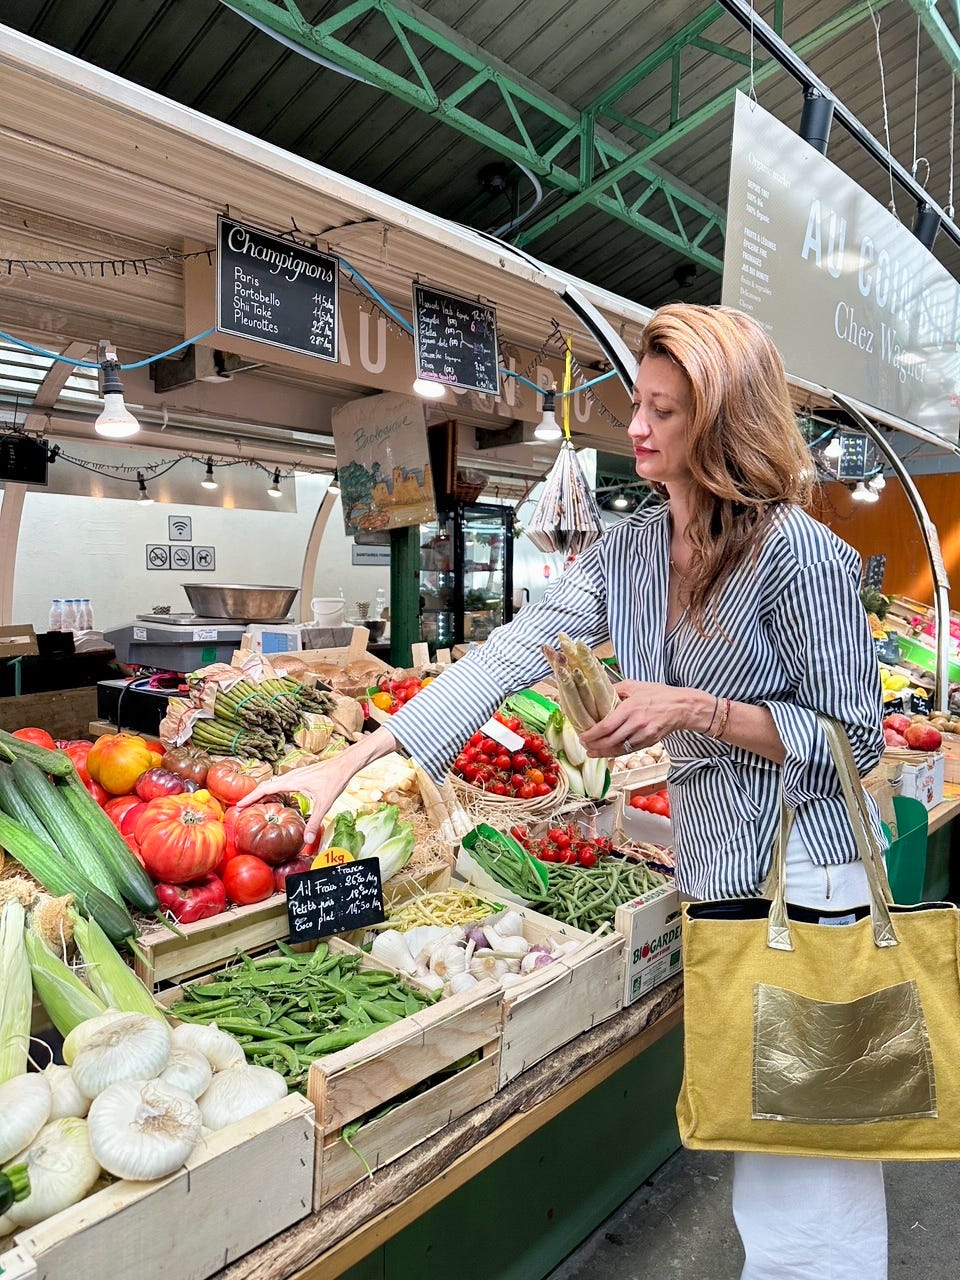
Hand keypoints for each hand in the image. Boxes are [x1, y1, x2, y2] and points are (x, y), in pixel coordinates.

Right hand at [236, 725, 399, 846]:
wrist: (344, 764)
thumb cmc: (334, 780)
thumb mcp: (324, 803)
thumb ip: (314, 822)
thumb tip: (306, 840)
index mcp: (291, 781)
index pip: (264, 789)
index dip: (250, 797)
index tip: (238, 805)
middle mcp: (290, 776)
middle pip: (265, 785)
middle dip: (252, 796)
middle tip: (242, 808)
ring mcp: (294, 775)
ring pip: (273, 783)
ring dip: (262, 792)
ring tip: (254, 805)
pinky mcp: (300, 776)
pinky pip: (280, 782)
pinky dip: (272, 790)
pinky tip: (276, 798)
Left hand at [579, 681, 712, 756]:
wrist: (681, 706)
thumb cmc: (658, 694)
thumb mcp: (635, 685)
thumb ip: (615, 689)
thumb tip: (597, 692)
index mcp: (631, 708)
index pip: (607, 726)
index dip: (592, 734)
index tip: (582, 736)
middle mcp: (637, 723)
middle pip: (611, 741)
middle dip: (594, 746)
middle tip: (584, 746)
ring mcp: (644, 734)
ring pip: (619, 749)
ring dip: (603, 753)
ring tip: (592, 752)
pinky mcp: (650, 742)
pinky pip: (629, 750)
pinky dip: (617, 753)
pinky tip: (607, 752)